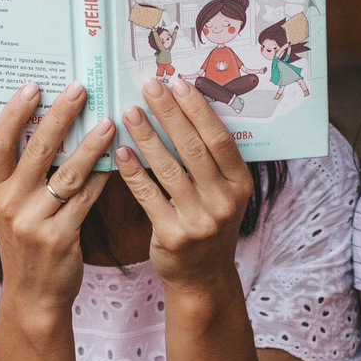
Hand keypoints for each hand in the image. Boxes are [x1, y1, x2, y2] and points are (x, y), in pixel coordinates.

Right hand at [0, 82, 115, 311]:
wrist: (33, 295)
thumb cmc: (27, 245)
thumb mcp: (11, 209)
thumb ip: (22, 175)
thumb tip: (48, 126)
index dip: (13, 112)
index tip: (33, 86)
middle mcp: (9, 203)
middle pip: (36, 150)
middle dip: (59, 115)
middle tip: (79, 89)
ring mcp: (33, 221)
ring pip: (67, 173)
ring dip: (90, 145)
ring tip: (109, 122)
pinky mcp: (59, 237)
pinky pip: (86, 199)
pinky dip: (103, 177)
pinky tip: (118, 160)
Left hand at [115, 74, 252, 291]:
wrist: (202, 278)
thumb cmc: (208, 224)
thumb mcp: (224, 194)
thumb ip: (212, 161)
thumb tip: (187, 109)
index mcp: (240, 184)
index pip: (219, 139)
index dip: (198, 109)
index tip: (178, 83)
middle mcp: (224, 201)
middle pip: (193, 148)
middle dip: (169, 113)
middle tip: (149, 86)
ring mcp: (199, 221)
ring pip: (168, 169)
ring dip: (147, 136)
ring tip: (130, 111)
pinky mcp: (173, 236)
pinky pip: (148, 196)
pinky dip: (133, 172)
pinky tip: (120, 151)